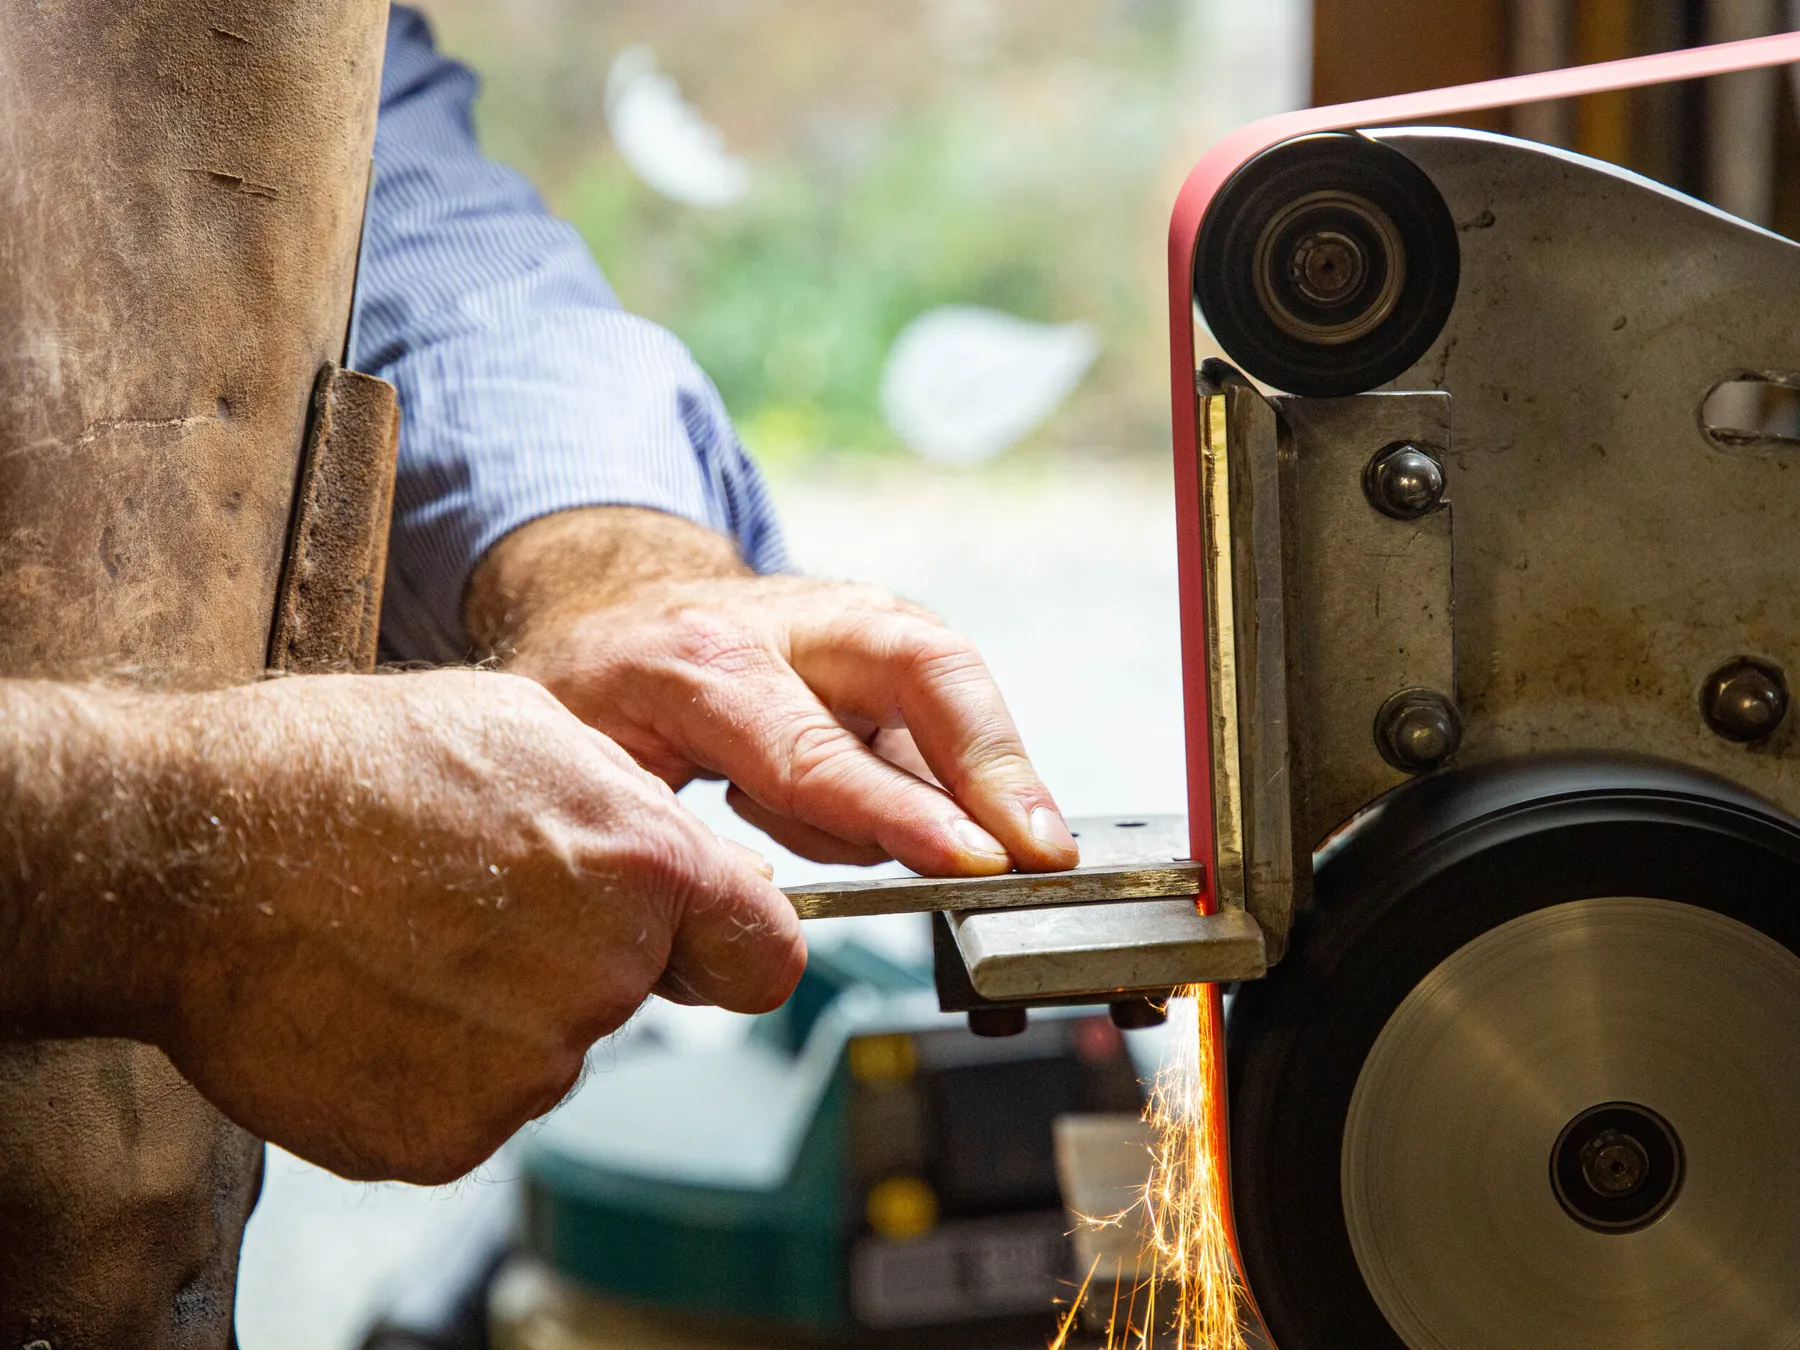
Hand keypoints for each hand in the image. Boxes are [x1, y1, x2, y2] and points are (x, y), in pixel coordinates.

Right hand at [3, 670, 802, 1183]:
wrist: (184, 850)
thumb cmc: (343, 767)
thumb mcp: (528, 726)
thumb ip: (637, 811)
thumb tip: (700, 869)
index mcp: (641, 866)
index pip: (766, 954)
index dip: (731, 946)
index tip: (704, 946)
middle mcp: (601, 975)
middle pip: (637, 991)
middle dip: (584, 955)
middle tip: (479, 902)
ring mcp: (525, 1068)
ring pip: (551, 1047)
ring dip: (501, 1010)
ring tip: (405, 938)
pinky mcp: (446, 1135)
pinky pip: (475, 1103)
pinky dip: (433, 1066)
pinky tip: (373, 996)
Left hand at [466, 507, 1080, 876]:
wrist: (605, 607)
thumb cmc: (593, 696)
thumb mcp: (584, 773)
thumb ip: (662, 846)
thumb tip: (753, 923)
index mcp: (697, 664)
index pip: (814, 752)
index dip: (898, 812)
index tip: (970, 862)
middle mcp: (786, 624)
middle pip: (921, 667)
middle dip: (993, 759)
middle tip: (1043, 847)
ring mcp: (844, 622)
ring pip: (950, 678)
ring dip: (992, 767)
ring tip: (1006, 845)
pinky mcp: (881, 642)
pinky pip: (940, 707)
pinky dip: (964, 767)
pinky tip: (949, 818)